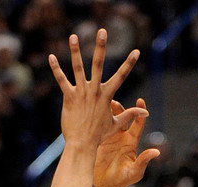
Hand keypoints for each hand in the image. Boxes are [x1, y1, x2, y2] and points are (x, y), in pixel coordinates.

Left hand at [49, 29, 145, 150]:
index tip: (136, 51)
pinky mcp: (69, 97)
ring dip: (75, 51)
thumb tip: (146, 111)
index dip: (129, 64)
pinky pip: (61, 80)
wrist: (82, 145)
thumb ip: (130, 115)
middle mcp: (94, 91)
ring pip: (78, 68)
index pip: (121, 76)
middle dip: (101, 47)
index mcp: (107, 95)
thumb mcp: (116, 125)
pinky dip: (56, 69)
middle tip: (102, 31)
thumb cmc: (98, 136)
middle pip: (99, 64)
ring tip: (73, 36)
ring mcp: (81, 93)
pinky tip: (51, 57)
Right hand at [93, 98, 159, 186]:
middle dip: (119, 108)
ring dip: (107, 112)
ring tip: (101, 104)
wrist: (107, 186)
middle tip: (113, 102)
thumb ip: (144, 161)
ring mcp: (110, 138)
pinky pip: (99, 129)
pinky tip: (91, 115)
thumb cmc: (123, 181)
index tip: (140, 100)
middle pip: (122, 117)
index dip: (140, 111)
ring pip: (109, 120)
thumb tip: (156, 152)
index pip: (138, 122)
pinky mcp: (99, 142)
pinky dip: (97, 121)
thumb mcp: (135, 172)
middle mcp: (122, 137)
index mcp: (131, 141)